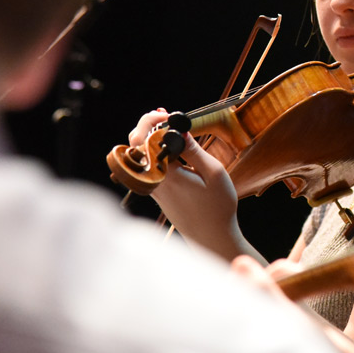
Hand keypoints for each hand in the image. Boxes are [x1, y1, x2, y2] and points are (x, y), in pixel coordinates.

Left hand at [128, 107, 244, 260]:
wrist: (211, 238)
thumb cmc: (217, 208)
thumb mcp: (214, 174)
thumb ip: (194, 150)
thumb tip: (178, 130)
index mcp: (166, 175)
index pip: (144, 141)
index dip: (152, 121)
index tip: (169, 115)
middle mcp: (153, 182)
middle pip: (135, 146)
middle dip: (147, 126)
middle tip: (164, 115)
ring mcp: (153, 189)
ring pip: (140, 156)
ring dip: (151, 138)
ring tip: (168, 126)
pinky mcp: (157, 193)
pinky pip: (148, 167)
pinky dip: (155, 152)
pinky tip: (170, 147)